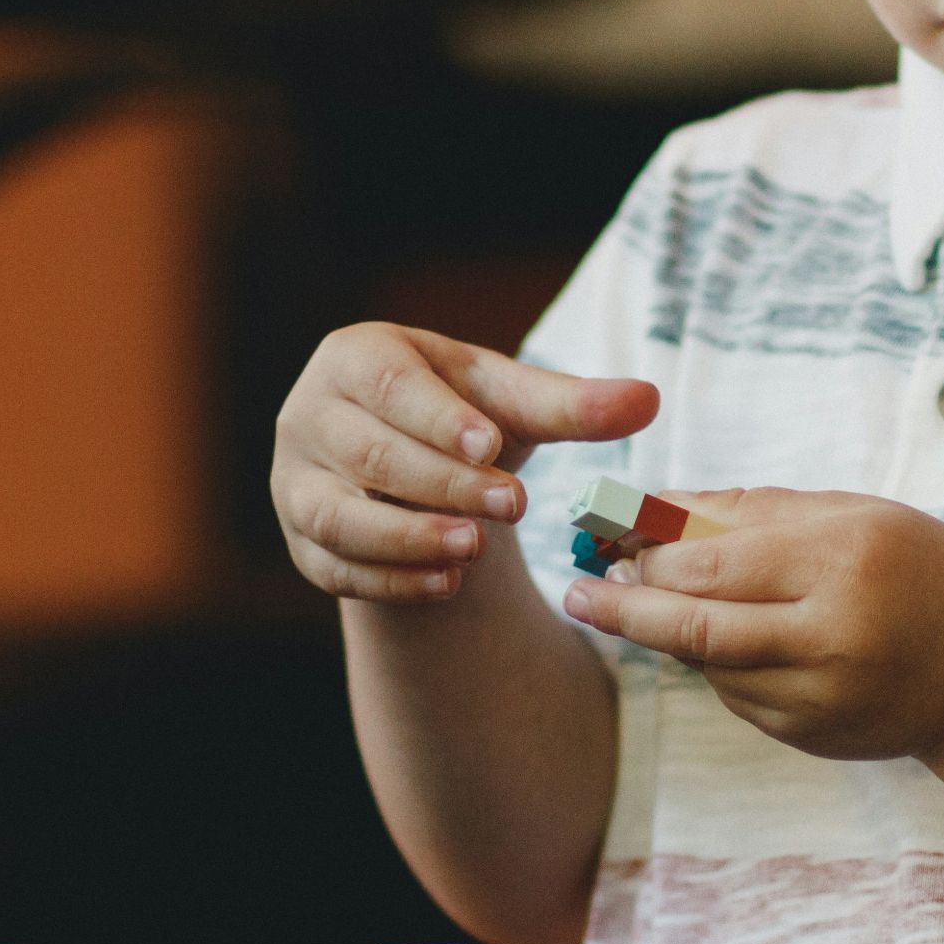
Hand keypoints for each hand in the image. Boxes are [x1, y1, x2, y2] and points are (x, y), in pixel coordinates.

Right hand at [271, 322, 657, 601]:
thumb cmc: (466, 416)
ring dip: (407, 537)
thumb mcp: (515, 404)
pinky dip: (390, 581)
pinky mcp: (302, 542)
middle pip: (369, 453)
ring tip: (474, 550)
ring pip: (338, 515)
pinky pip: (335, 567)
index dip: (439, 417)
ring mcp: (295, 482)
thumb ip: (575, 405)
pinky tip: (447, 585)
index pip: (391, 386)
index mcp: (357, 358)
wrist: (417, 467)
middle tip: (511, 505)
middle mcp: (310, 415)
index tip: (492, 445)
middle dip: (442, 482)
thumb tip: (649, 399)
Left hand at [562, 488, 943, 761]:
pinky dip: (715, 664)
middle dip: (624, 605)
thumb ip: (757, 509)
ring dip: (667, 633)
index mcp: (844, 559)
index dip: (646, 549)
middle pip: (692, 626)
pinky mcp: (811, 736)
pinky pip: (736, 695)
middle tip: (581, 588)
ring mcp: (821, 696)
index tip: (603, 533)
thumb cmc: (923, 573)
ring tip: (640, 601)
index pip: (712, 560)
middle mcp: (831, 634)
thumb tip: (657, 507)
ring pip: (706, 665)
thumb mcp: (856, 516)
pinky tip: (725, 637)